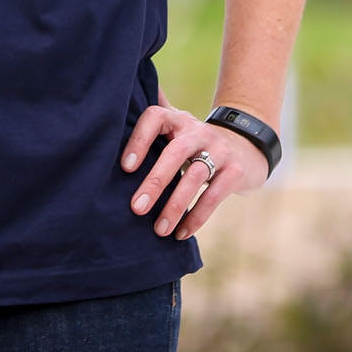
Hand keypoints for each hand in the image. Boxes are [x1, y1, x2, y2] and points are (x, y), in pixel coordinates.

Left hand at [121, 103, 271, 240]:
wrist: (245, 147)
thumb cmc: (194, 143)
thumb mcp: (175, 129)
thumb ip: (149, 126)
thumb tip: (106, 123)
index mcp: (177, 119)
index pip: (155, 118)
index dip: (139, 140)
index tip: (125, 168)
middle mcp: (198, 131)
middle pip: (175, 152)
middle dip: (155, 181)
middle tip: (136, 208)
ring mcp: (220, 150)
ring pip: (195, 176)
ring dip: (175, 206)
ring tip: (159, 230)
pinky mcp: (235, 171)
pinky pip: (214, 196)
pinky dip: (196, 217)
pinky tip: (181, 233)